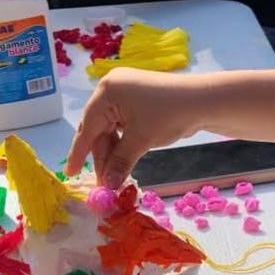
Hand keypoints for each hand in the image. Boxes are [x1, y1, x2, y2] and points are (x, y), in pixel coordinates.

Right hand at [66, 69, 203, 187]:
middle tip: (103, 183)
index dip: (79, 152)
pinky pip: (121, 124)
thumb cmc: (170, 114)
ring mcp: (124, 92)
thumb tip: (108, 186)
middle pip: (97, 128)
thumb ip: (120, 162)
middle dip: (101, 156)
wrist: (203, 101)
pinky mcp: (136, 99)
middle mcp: (111, 88)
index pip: (88, 127)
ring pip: (109, 129)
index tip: (71, 173)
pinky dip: (122, 143)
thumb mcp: (141, 140)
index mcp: (107, 91)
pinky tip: (123, 162)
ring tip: (114, 178)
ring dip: (112, 153)